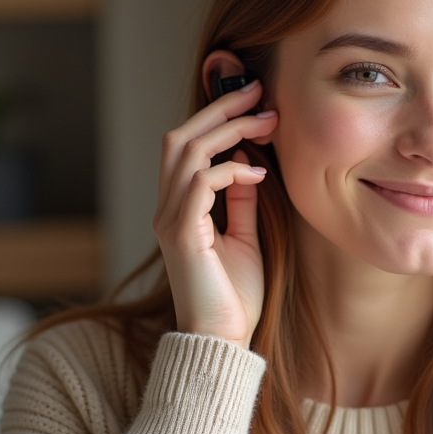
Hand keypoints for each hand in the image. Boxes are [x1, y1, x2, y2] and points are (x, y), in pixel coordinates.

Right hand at [153, 80, 277, 348]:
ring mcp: (171, 220)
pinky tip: (259, 174)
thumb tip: (250, 165)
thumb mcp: (244, 238)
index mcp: (179, 208)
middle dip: (219, 109)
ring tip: (264, 121)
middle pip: (181, 137)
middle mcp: (168, 208)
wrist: (221, 341)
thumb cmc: (233, 296)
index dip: (217, 118)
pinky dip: (231, 169)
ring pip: (186, 151)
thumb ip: (241, 202)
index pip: (187, 147)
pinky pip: (202, 183)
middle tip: (258, 92)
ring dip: (228, 129)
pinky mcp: (182, 234)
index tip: (255, 102)